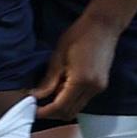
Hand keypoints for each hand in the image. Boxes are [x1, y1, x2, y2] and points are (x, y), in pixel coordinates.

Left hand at [33, 10, 123, 124]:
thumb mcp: (58, 56)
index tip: (32, 109)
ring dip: (61, 106)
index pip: (60, 107)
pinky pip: (83, 100)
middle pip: (69, 113)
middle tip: (37, 104)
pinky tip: (62, 86)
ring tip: (49, 93)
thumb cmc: (79, 35)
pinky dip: (70, 99)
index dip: (45, 112)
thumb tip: (35, 96)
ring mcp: (99, 88)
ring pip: (77, 108)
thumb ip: (48, 80)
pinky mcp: (101, 85)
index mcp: (81, 80)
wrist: (103, 25)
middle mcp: (92, 88)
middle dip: (52, 113)